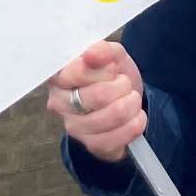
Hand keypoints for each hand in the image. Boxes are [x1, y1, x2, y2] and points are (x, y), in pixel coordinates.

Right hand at [47, 41, 145, 163]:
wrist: (123, 99)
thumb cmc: (111, 75)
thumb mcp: (111, 55)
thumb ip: (102, 50)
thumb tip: (92, 54)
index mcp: (59, 76)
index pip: (79, 71)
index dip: (105, 69)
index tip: (112, 67)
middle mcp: (59, 103)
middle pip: (99, 95)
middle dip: (123, 86)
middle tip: (125, 84)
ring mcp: (73, 126)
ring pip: (112, 116)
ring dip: (132, 105)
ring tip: (132, 99)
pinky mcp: (90, 144)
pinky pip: (116, 138)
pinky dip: (134, 125)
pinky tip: (135, 118)